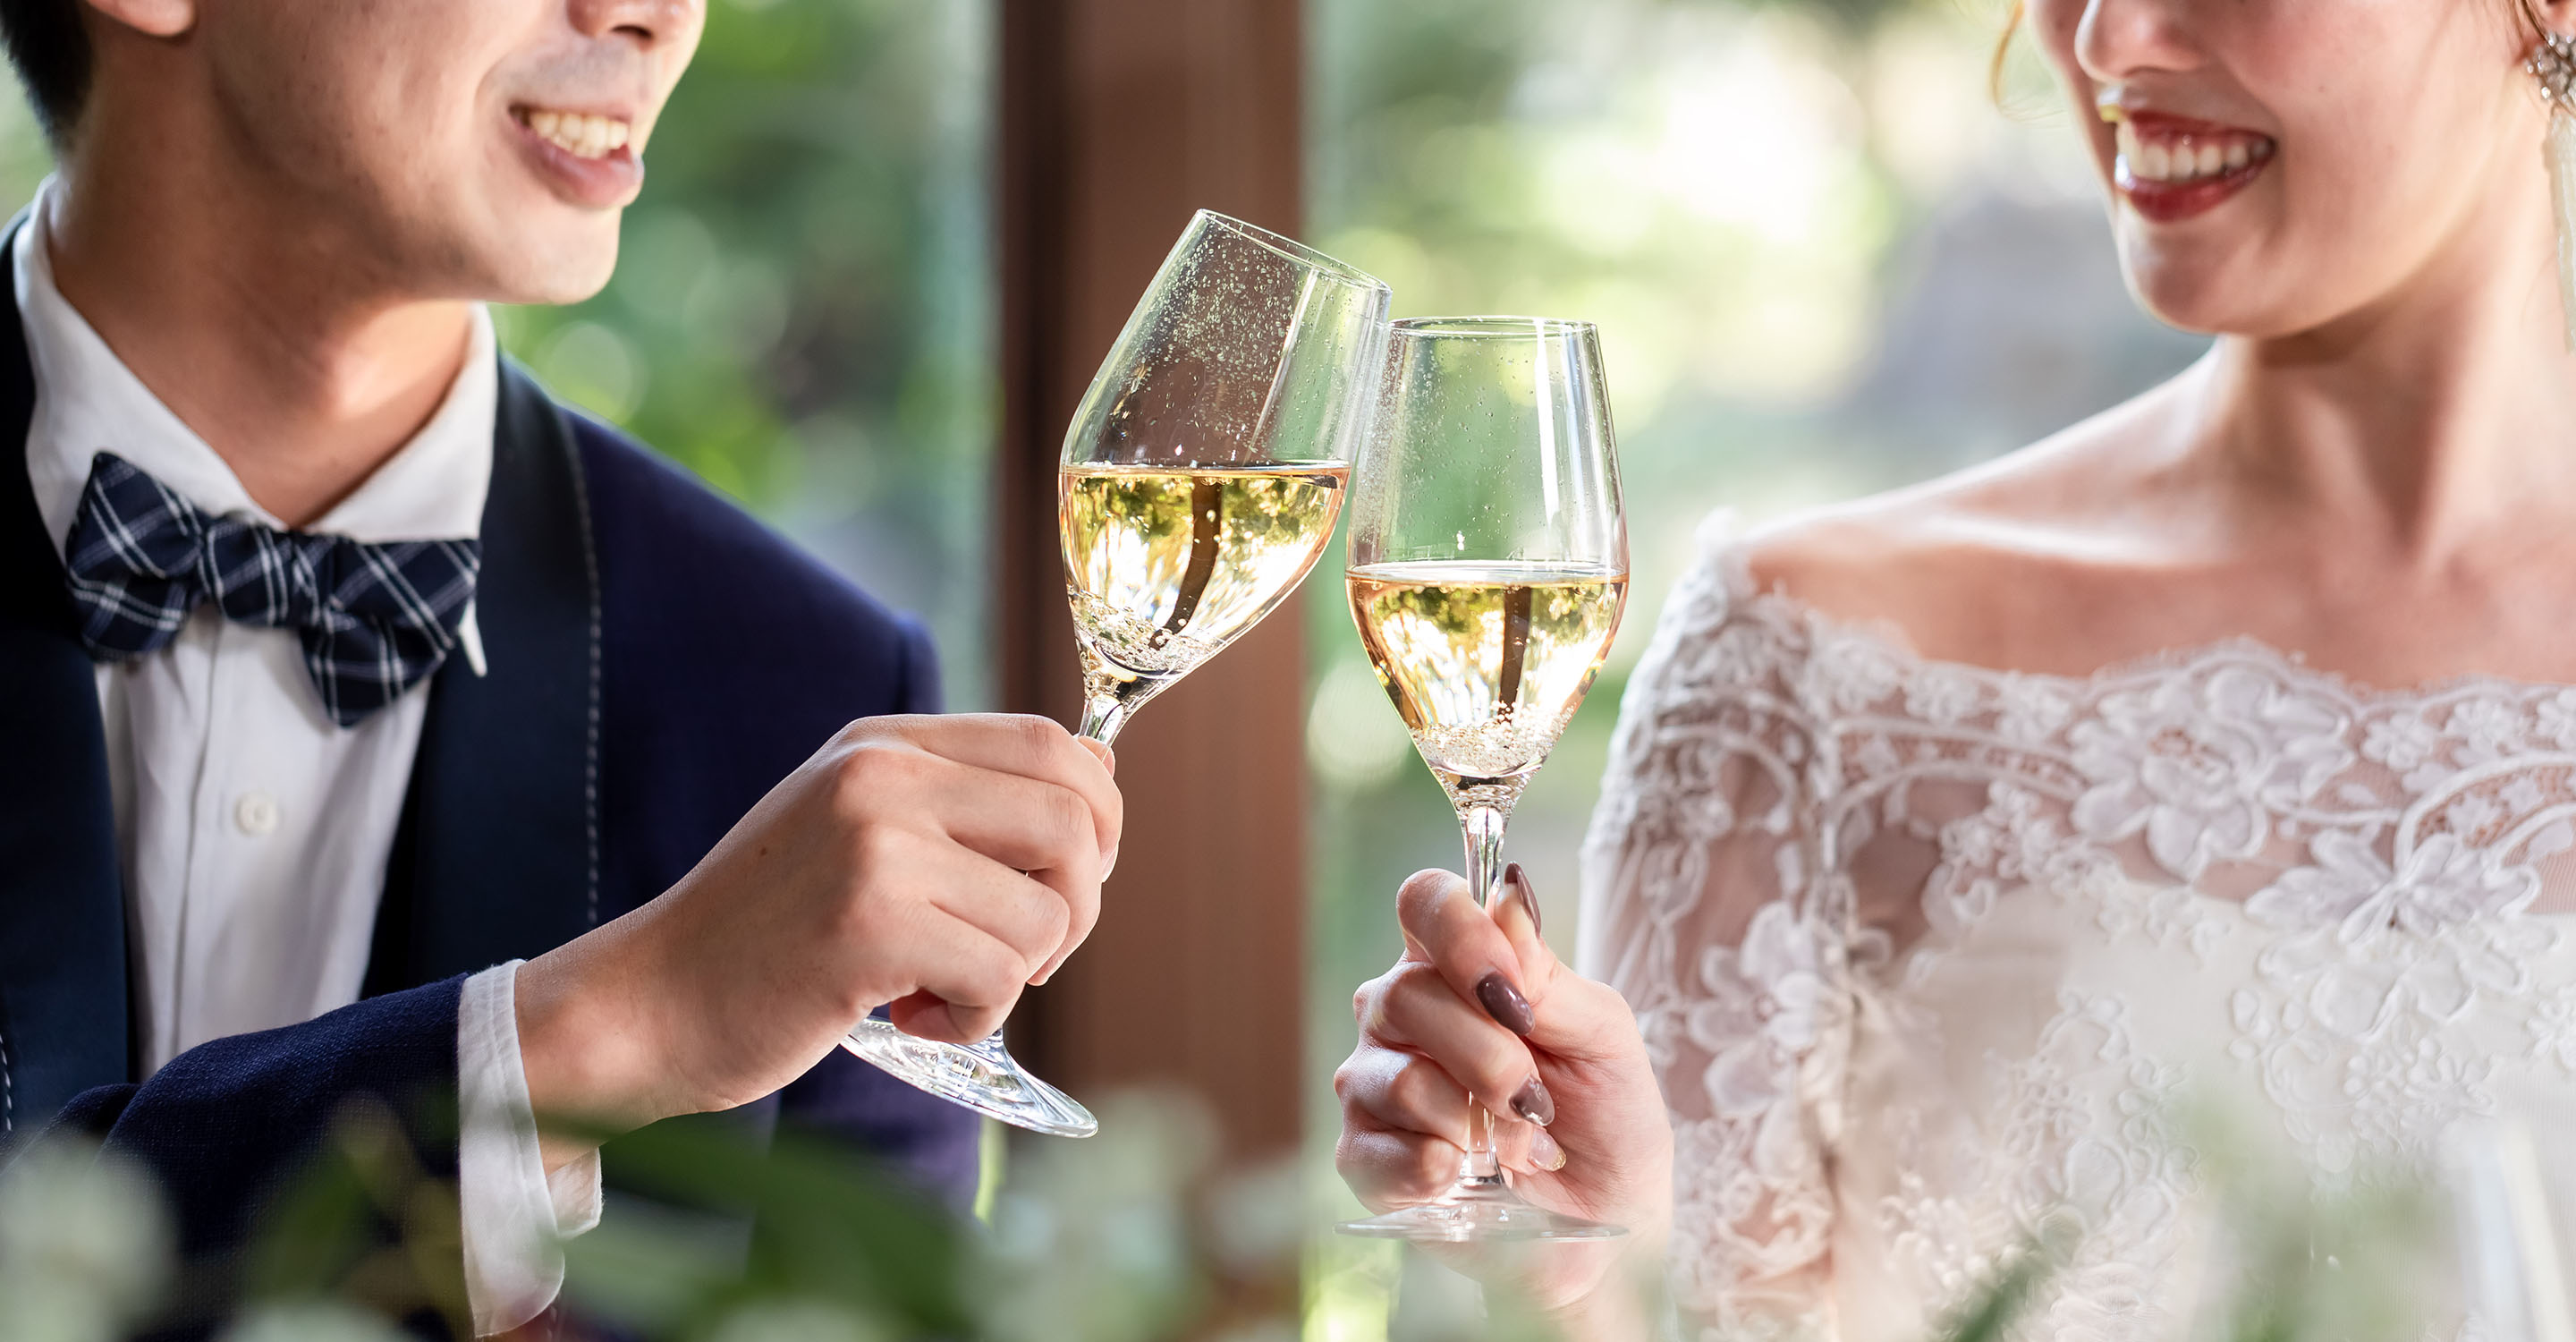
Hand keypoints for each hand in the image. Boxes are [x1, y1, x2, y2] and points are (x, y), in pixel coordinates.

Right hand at [513, 714, 1119, 1161]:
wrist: (650, 1001)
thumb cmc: (769, 934)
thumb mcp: (856, 829)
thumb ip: (958, 802)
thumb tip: (1099, 783)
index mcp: (884, 744)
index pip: (1054, 744)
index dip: (1096, 818)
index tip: (1068, 881)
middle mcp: (882, 775)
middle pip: (1072, 819)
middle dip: (1079, 905)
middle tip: (1024, 952)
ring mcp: (874, 844)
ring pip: (1046, 911)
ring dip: (1017, 976)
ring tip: (939, 988)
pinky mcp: (870, 924)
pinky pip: (1002, 974)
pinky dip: (978, 1019)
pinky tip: (915, 1018)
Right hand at [1335, 866, 1672, 1324]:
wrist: (1606, 1228)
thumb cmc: (1607, 1122)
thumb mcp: (1605, 1039)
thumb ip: (1550, 976)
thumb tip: (1505, 897)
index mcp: (1457, 967)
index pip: (1425, 902)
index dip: (1459, 933)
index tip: (1511, 990)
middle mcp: (1402, 1016)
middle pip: (1406, 994)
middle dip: (1492, 1057)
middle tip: (1536, 1101)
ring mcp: (1375, 1085)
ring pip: (1400, 1077)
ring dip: (1477, 1122)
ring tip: (1518, 1148)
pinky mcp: (1364, 1159)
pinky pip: (1374, 1150)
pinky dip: (1438, 1168)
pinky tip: (1470, 1177)